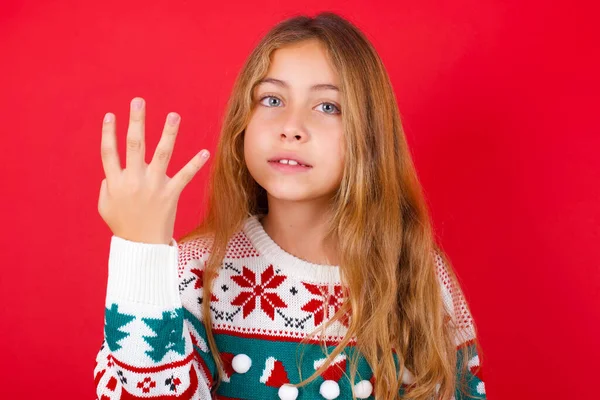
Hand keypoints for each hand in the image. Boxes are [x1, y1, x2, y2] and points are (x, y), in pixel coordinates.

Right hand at [98, 97, 209, 244]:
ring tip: (174, 115)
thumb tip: (112, 170)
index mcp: (116, 181)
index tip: (111, 115)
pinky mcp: (171, 194)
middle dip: (136, 121)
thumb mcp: (105, 205)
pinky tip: (205, 152)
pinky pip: (185, 176)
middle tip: (139, 101)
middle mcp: (134, 180)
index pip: (109, 152)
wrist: (141, 246)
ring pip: (162, 155)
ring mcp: (154, 186)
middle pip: (134, 145)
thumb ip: (107, 184)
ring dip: (168, 133)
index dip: (109, 133)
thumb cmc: (123, 224)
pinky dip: (195, 164)